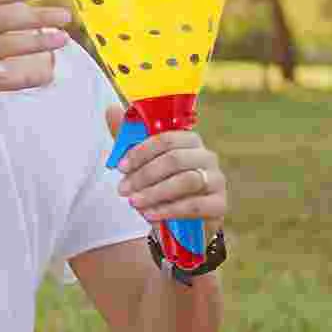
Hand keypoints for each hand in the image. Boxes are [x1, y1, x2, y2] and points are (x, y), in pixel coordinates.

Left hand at [107, 103, 228, 226]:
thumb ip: (129, 139)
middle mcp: (206, 156)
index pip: (167, 138)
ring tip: (135, 202)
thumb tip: (111, 108)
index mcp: (189, 141)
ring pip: (186, 181)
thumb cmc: (161, 187)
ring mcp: (216, 180)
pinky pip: (194, 205)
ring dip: (155, 192)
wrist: (178, 222)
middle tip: (123, 189)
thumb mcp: (142, 164)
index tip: (121, 167)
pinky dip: (169, 210)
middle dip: (145, 175)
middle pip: (175, 159)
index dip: (141, 152)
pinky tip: (151, 214)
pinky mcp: (219, 204)